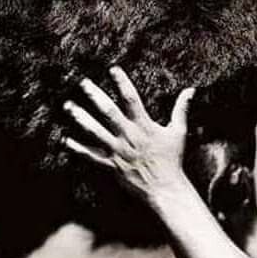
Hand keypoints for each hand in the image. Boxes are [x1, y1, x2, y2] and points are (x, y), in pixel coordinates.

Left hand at [62, 67, 194, 208]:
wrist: (165, 188)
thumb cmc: (172, 159)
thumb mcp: (178, 132)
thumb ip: (181, 109)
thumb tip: (191, 90)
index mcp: (144, 125)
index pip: (132, 99)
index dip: (122, 83)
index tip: (113, 69)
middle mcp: (129, 136)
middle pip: (109, 112)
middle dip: (95, 96)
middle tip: (83, 82)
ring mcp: (118, 151)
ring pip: (95, 132)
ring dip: (81, 118)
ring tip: (69, 105)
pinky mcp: (111, 166)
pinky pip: (91, 156)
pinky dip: (77, 148)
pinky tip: (65, 139)